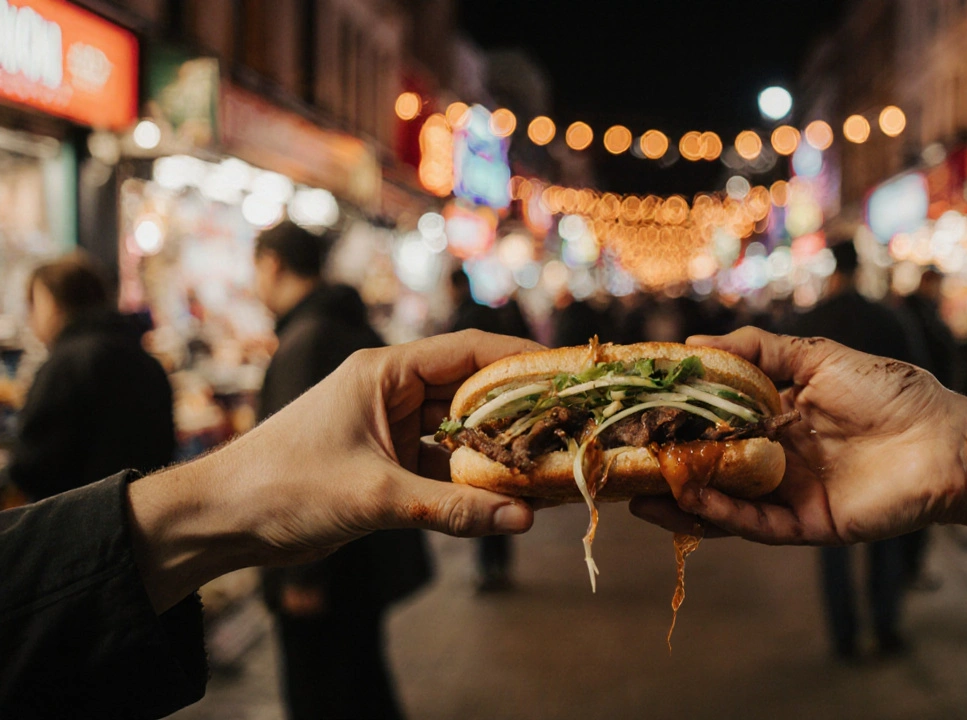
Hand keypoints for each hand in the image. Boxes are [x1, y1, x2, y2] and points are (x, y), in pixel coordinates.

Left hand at [128, 330, 544, 610]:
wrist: (220, 521)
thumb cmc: (282, 487)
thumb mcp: (373, 497)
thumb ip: (451, 509)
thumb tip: (522, 520)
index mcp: (385, 372)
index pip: (469, 352)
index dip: (522, 362)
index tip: (569, 377)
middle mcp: (393, 392)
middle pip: (474, 392)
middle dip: (520, 413)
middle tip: (572, 430)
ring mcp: (391, 428)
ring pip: (463, 432)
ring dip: (499, 451)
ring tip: (551, 465)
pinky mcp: (388, 463)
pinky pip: (445, 466)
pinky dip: (474, 481)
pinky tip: (509, 497)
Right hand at [630, 327, 966, 544]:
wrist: (946, 441)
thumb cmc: (890, 391)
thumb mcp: (817, 357)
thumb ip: (756, 351)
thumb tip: (695, 344)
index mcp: (778, 415)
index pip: (715, 419)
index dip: (677, 418)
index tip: (635, 411)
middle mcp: (777, 456)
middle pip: (711, 464)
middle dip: (668, 464)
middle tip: (621, 460)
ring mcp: (790, 493)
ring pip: (724, 501)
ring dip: (682, 498)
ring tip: (637, 493)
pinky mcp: (806, 524)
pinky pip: (755, 523)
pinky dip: (721, 514)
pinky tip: (690, 499)